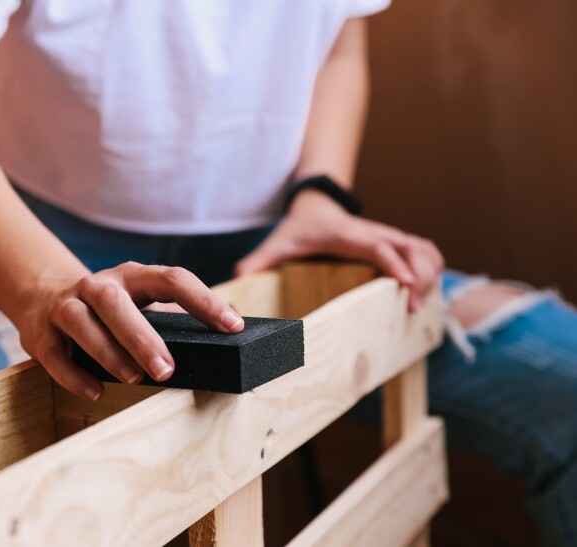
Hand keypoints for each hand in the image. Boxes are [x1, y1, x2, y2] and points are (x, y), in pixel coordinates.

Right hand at [17, 262, 243, 399]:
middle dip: (142, 337)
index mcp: (133, 275)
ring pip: (83, 323)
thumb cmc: (112, 308)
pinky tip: (96, 391)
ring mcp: (66, 306)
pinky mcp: (40, 332)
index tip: (233, 326)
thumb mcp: (142, 301)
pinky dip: (74, 374)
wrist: (43, 295)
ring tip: (135, 379)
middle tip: (168, 370)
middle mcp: (98, 285)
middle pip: (116, 303)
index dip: (203, 301)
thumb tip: (229, 342)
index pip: (172, 279)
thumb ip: (175, 319)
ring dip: (109, 352)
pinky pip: (55, 354)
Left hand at [235, 191, 443, 310]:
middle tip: (412, 308)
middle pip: (411, 248)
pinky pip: (426, 251)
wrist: (314, 204)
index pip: (378, 246)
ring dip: (430, 273)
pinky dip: (433, 268)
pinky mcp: (396, 242)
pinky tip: (427, 291)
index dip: (393, 264)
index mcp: (347, 235)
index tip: (402, 286)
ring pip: (424, 248)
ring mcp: (388, 236)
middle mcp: (373, 233)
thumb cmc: (298, 229)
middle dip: (419, 276)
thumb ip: (257, 262)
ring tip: (420, 303)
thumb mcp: (277, 244)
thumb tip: (237, 281)